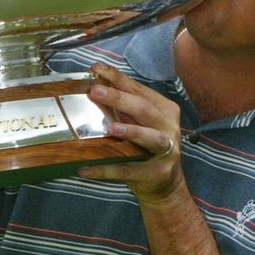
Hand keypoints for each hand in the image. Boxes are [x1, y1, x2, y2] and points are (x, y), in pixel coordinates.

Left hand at [79, 63, 185, 206]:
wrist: (166, 185)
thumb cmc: (147, 147)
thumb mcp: (137, 123)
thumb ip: (121, 107)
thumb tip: (94, 84)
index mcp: (164, 109)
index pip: (139, 89)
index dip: (118, 78)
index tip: (96, 68)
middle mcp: (169, 126)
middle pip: (144, 109)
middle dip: (119, 98)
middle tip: (95, 91)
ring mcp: (167, 150)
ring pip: (150, 137)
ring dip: (131, 131)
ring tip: (110, 128)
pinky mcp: (158, 173)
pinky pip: (129, 170)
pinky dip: (107, 170)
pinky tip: (85, 169)